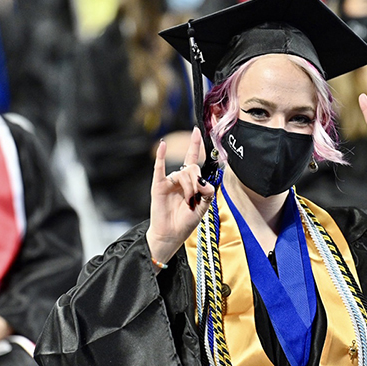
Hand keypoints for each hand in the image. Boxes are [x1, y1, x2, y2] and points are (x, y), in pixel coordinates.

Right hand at [146, 127, 214, 266]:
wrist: (171, 234)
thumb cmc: (186, 221)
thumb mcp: (203, 207)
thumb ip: (207, 192)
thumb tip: (204, 181)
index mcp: (190, 182)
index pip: (193, 159)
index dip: (195, 145)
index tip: (197, 131)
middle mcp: (179, 179)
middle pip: (191, 168)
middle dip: (197, 182)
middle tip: (195, 196)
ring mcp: (169, 181)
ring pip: (182, 174)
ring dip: (188, 187)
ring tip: (188, 201)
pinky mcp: (159, 186)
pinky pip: (159, 168)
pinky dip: (160, 156)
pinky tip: (163, 146)